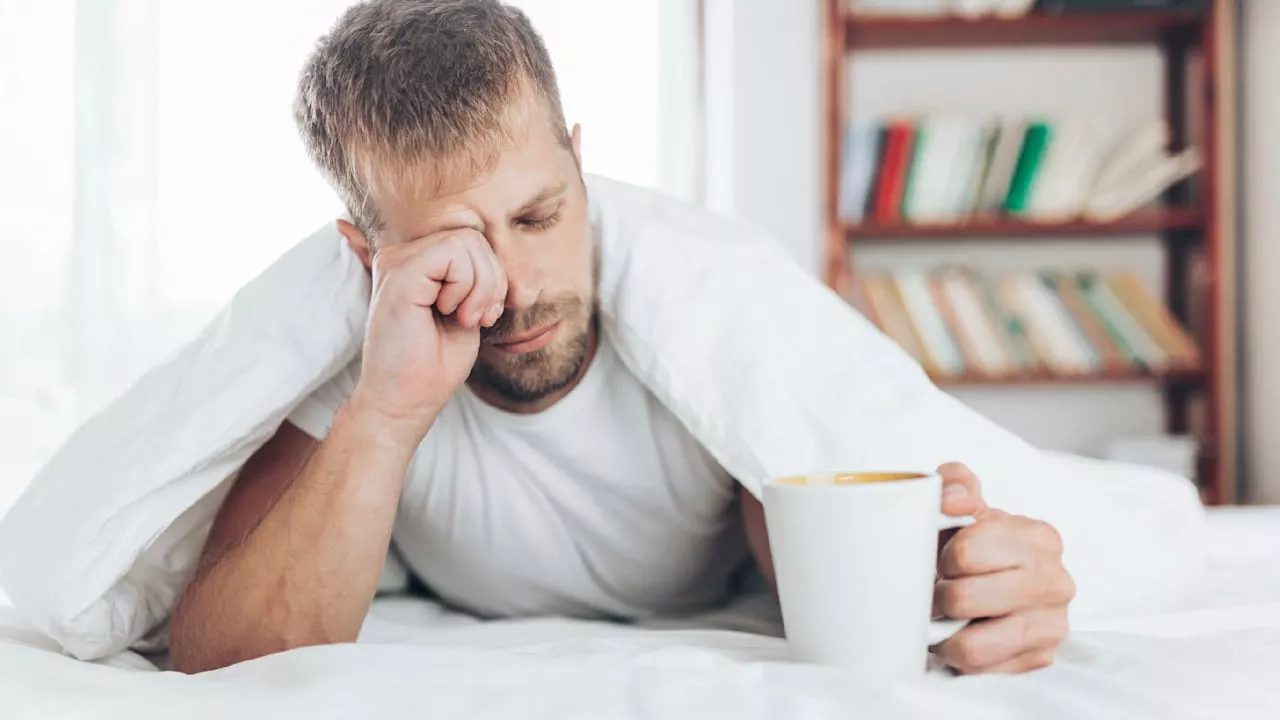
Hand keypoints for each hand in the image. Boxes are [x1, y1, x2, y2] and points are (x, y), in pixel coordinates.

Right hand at [349, 229, 506, 444]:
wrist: (406, 401)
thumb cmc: (435, 363)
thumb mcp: (469, 309)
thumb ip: (478, 276)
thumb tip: (505, 250)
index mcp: (415, 262)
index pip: (472, 240)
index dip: (492, 276)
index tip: (482, 315)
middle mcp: (401, 255)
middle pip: (474, 237)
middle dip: (492, 281)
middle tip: (475, 319)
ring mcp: (397, 261)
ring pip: (469, 241)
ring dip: (482, 287)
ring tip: (461, 318)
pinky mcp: (399, 272)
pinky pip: (455, 252)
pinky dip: (467, 286)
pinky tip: (447, 312)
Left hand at [930, 462, 1074, 673]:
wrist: (992, 586)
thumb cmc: (972, 545)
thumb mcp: (961, 505)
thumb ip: (954, 484)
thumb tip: (952, 498)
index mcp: (1039, 537)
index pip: (965, 552)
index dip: (942, 557)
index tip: (945, 559)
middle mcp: (1056, 582)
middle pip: (963, 599)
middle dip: (940, 596)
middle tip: (938, 591)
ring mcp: (1052, 626)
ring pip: (971, 645)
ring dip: (945, 632)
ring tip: (946, 617)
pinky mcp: (1038, 661)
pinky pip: (980, 670)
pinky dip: (959, 656)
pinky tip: (962, 636)